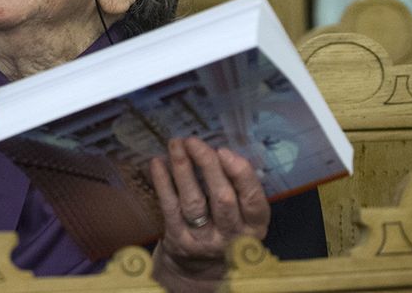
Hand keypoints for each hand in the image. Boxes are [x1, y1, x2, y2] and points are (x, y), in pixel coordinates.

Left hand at [148, 137, 269, 290]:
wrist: (200, 269)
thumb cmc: (224, 227)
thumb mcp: (243, 215)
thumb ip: (238, 186)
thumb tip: (222, 151)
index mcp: (254, 226)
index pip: (253, 200)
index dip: (240, 174)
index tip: (224, 151)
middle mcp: (231, 236)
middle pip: (222, 199)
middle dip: (208, 166)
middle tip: (194, 142)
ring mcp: (203, 240)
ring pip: (194, 202)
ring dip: (184, 169)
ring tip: (176, 145)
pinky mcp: (179, 239)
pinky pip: (170, 207)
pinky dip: (163, 183)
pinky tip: (158, 163)